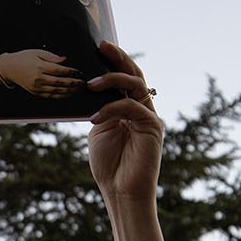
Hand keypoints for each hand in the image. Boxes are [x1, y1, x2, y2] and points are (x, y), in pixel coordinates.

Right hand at [0, 48, 83, 97]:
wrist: (9, 69)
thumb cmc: (24, 58)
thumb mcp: (37, 52)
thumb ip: (52, 57)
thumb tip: (65, 59)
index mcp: (39, 67)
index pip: (59, 71)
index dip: (71, 72)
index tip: (79, 72)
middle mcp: (38, 79)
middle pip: (60, 82)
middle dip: (73, 84)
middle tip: (82, 83)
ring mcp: (37, 88)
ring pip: (57, 91)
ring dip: (69, 92)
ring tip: (79, 90)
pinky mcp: (36, 93)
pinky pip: (51, 96)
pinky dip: (61, 96)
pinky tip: (68, 95)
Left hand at [86, 41, 161, 199]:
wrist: (122, 194)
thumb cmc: (109, 166)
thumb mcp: (98, 130)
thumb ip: (98, 109)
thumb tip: (87, 87)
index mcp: (129, 108)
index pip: (124, 78)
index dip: (114, 60)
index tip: (98, 45)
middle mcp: (142, 109)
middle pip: (134, 74)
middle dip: (118, 57)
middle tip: (101, 45)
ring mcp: (149, 117)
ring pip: (136, 85)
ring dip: (112, 80)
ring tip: (91, 83)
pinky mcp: (153, 127)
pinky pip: (131, 107)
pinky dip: (111, 108)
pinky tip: (94, 117)